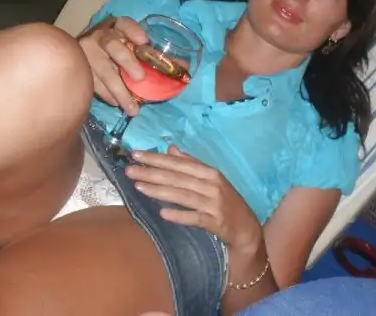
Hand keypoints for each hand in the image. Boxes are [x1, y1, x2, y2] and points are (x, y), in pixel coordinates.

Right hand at [78, 16, 147, 114]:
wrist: (84, 55)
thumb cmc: (119, 51)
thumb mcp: (133, 48)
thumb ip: (154, 56)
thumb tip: (184, 68)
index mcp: (116, 27)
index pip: (124, 23)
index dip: (133, 30)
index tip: (144, 41)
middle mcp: (100, 36)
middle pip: (111, 45)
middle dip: (126, 61)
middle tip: (140, 78)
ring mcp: (86, 52)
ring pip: (101, 69)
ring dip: (118, 90)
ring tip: (133, 108)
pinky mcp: (79, 68)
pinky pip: (92, 82)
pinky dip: (106, 94)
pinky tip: (117, 103)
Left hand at [126, 146, 262, 252]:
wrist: (245, 227)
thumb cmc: (225, 201)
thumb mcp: (212, 179)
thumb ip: (191, 164)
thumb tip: (171, 149)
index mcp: (210, 173)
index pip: (179, 163)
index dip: (158, 158)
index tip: (136, 154)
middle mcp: (212, 185)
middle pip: (178, 178)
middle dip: (152, 173)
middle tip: (129, 170)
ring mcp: (213, 204)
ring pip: (182, 195)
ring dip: (160, 191)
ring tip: (138, 186)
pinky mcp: (215, 222)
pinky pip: (195, 218)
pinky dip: (180, 215)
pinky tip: (163, 213)